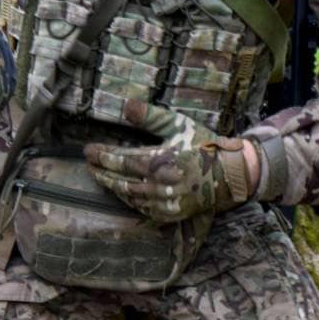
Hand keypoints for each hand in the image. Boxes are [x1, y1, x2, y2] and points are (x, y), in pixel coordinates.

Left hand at [84, 105, 256, 222]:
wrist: (229, 173)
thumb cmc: (202, 144)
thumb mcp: (178, 125)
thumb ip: (150, 117)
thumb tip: (126, 105)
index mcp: (161, 162)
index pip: (122, 161)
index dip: (103, 156)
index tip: (88, 151)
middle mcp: (160, 185)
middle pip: (121, 181)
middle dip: (102, 172)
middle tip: (89, 164)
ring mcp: (165, 203)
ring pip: (129, 196)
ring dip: (113, 186)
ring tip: (100, 176)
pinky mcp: (170, 214)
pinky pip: (142, 208)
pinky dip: (129, 199)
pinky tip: (122, 190)